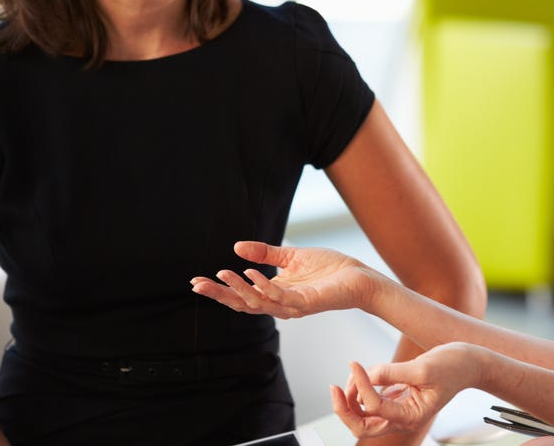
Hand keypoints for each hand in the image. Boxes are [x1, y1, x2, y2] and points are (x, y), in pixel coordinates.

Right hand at [190, 241, 377, 317]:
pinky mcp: (306, 303)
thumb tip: (236, 247)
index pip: (241, 295)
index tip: (196, 281)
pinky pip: (280, 297)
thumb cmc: (329, 268)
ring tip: (222, 273)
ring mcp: (292, 305)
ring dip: (239, 288)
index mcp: (274, 293)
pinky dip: (264, 286)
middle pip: (243, 303)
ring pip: (258, 302)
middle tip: (198, 284)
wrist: (357, 275)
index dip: (219, 290)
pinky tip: (251, 273)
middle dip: (220, 295)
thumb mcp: (290, 257)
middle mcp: (279, 303)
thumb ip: (265, 254)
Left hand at [332, 344, 483, 437]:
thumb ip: (392, 373)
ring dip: (352, 397)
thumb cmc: (454, 366)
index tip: (355, 364)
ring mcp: (400, 411)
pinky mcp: (399, 399)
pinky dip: (364, 390)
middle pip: (362, 426)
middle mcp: (403, 419)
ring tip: (353, 372)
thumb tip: (367, 374)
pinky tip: (365, 375)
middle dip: (344, 409)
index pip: (374, 408)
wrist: (470, 363)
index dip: (361, 386)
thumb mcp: (423, 367)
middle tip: (334, 388)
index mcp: (412, 417)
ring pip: (364, 416)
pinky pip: (373, 403)